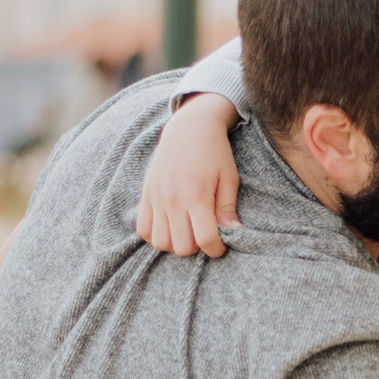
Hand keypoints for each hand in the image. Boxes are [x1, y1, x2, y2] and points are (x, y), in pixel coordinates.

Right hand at [136, 94, 242, 256]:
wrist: (189, 128)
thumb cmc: (215, 152)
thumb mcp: (229, 178)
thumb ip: (228, 208)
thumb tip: (234, 233)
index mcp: (197, 196)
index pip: (205, 240)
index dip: (217, 249)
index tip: (221, 244)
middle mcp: (173, 200)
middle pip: (181, 247)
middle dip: (197, 247)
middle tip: (204, 233)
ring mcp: (156, 198)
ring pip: (160, 243)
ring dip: (175, 243)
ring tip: (187, 231)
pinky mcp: (146, 195)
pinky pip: (143, 230)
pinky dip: (155, 235)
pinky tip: (170, 226)